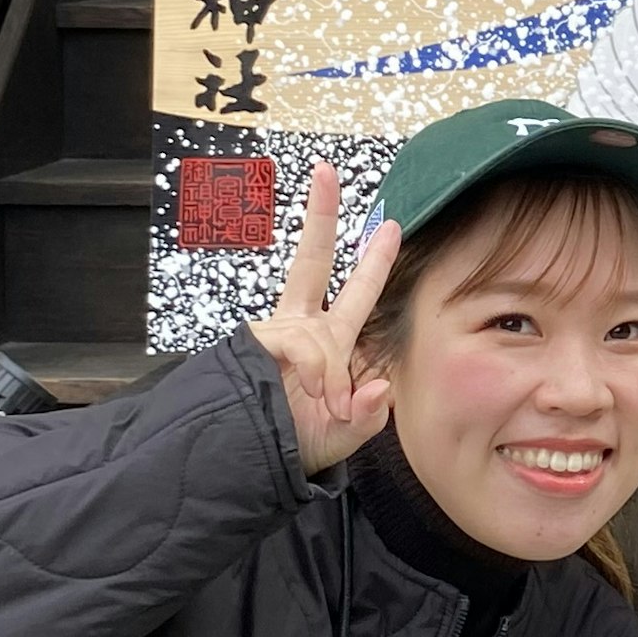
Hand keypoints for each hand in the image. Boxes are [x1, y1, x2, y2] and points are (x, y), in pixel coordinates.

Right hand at [244, 161, 399, 475]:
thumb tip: (380, 389)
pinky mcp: (258, 346)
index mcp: (331, 341)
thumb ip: (369, 415)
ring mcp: (279, 334)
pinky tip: (315, 393)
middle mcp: (306, 328)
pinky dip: (316, 373)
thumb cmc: (297, 447)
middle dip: (321, 217)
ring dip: (330, 373)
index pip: (357, 291)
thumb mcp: (344, 435)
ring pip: (317, 334)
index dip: (374, 261)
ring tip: (328, 403)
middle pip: (314, 261)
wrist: (246, 465)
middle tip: (326, 171)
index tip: (391, 225)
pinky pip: (301, 347)